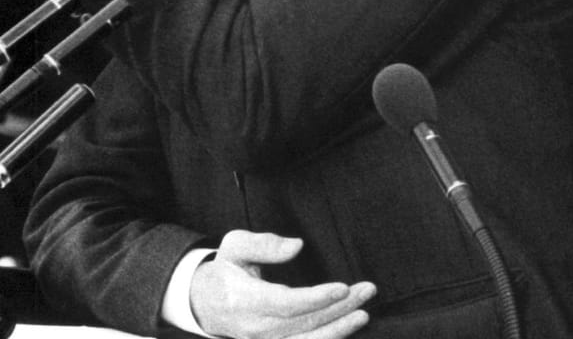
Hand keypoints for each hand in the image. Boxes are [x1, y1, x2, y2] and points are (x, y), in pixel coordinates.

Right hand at [190, 231, 375, 338]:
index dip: (316, 299)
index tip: (342, 288)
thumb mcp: (234, 246)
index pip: (285, 303)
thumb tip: (297, 246)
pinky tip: (345, 328)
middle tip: (366, 290)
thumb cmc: (225, 270)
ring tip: (363, 313)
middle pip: (304, 322)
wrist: (205, 304)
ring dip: (340, 329)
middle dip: (339, 308)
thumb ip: (264, 243)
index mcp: (244, 300)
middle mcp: (255, 328)